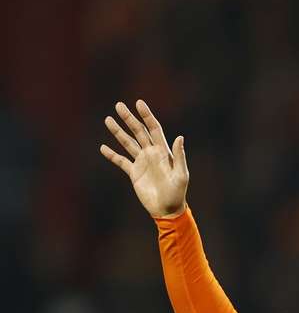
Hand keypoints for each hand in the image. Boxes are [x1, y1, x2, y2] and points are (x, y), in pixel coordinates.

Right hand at [100, 100, 188, 217]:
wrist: (167, 209)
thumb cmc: (178, 193)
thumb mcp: (181, 174)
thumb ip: (179, 156)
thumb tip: (180, 137)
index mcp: (163, 151)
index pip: (154, 129)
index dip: (147, 116)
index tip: (138, 103)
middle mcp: (152, 153)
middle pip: (138, 132)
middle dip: (129, 118)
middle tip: (118, 105)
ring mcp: (142, 162)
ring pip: (128, 143)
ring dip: (118, 132)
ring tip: (108, 119)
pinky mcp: (134, 173)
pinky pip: (121, 161)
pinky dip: (112, 155)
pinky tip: (103, 148)